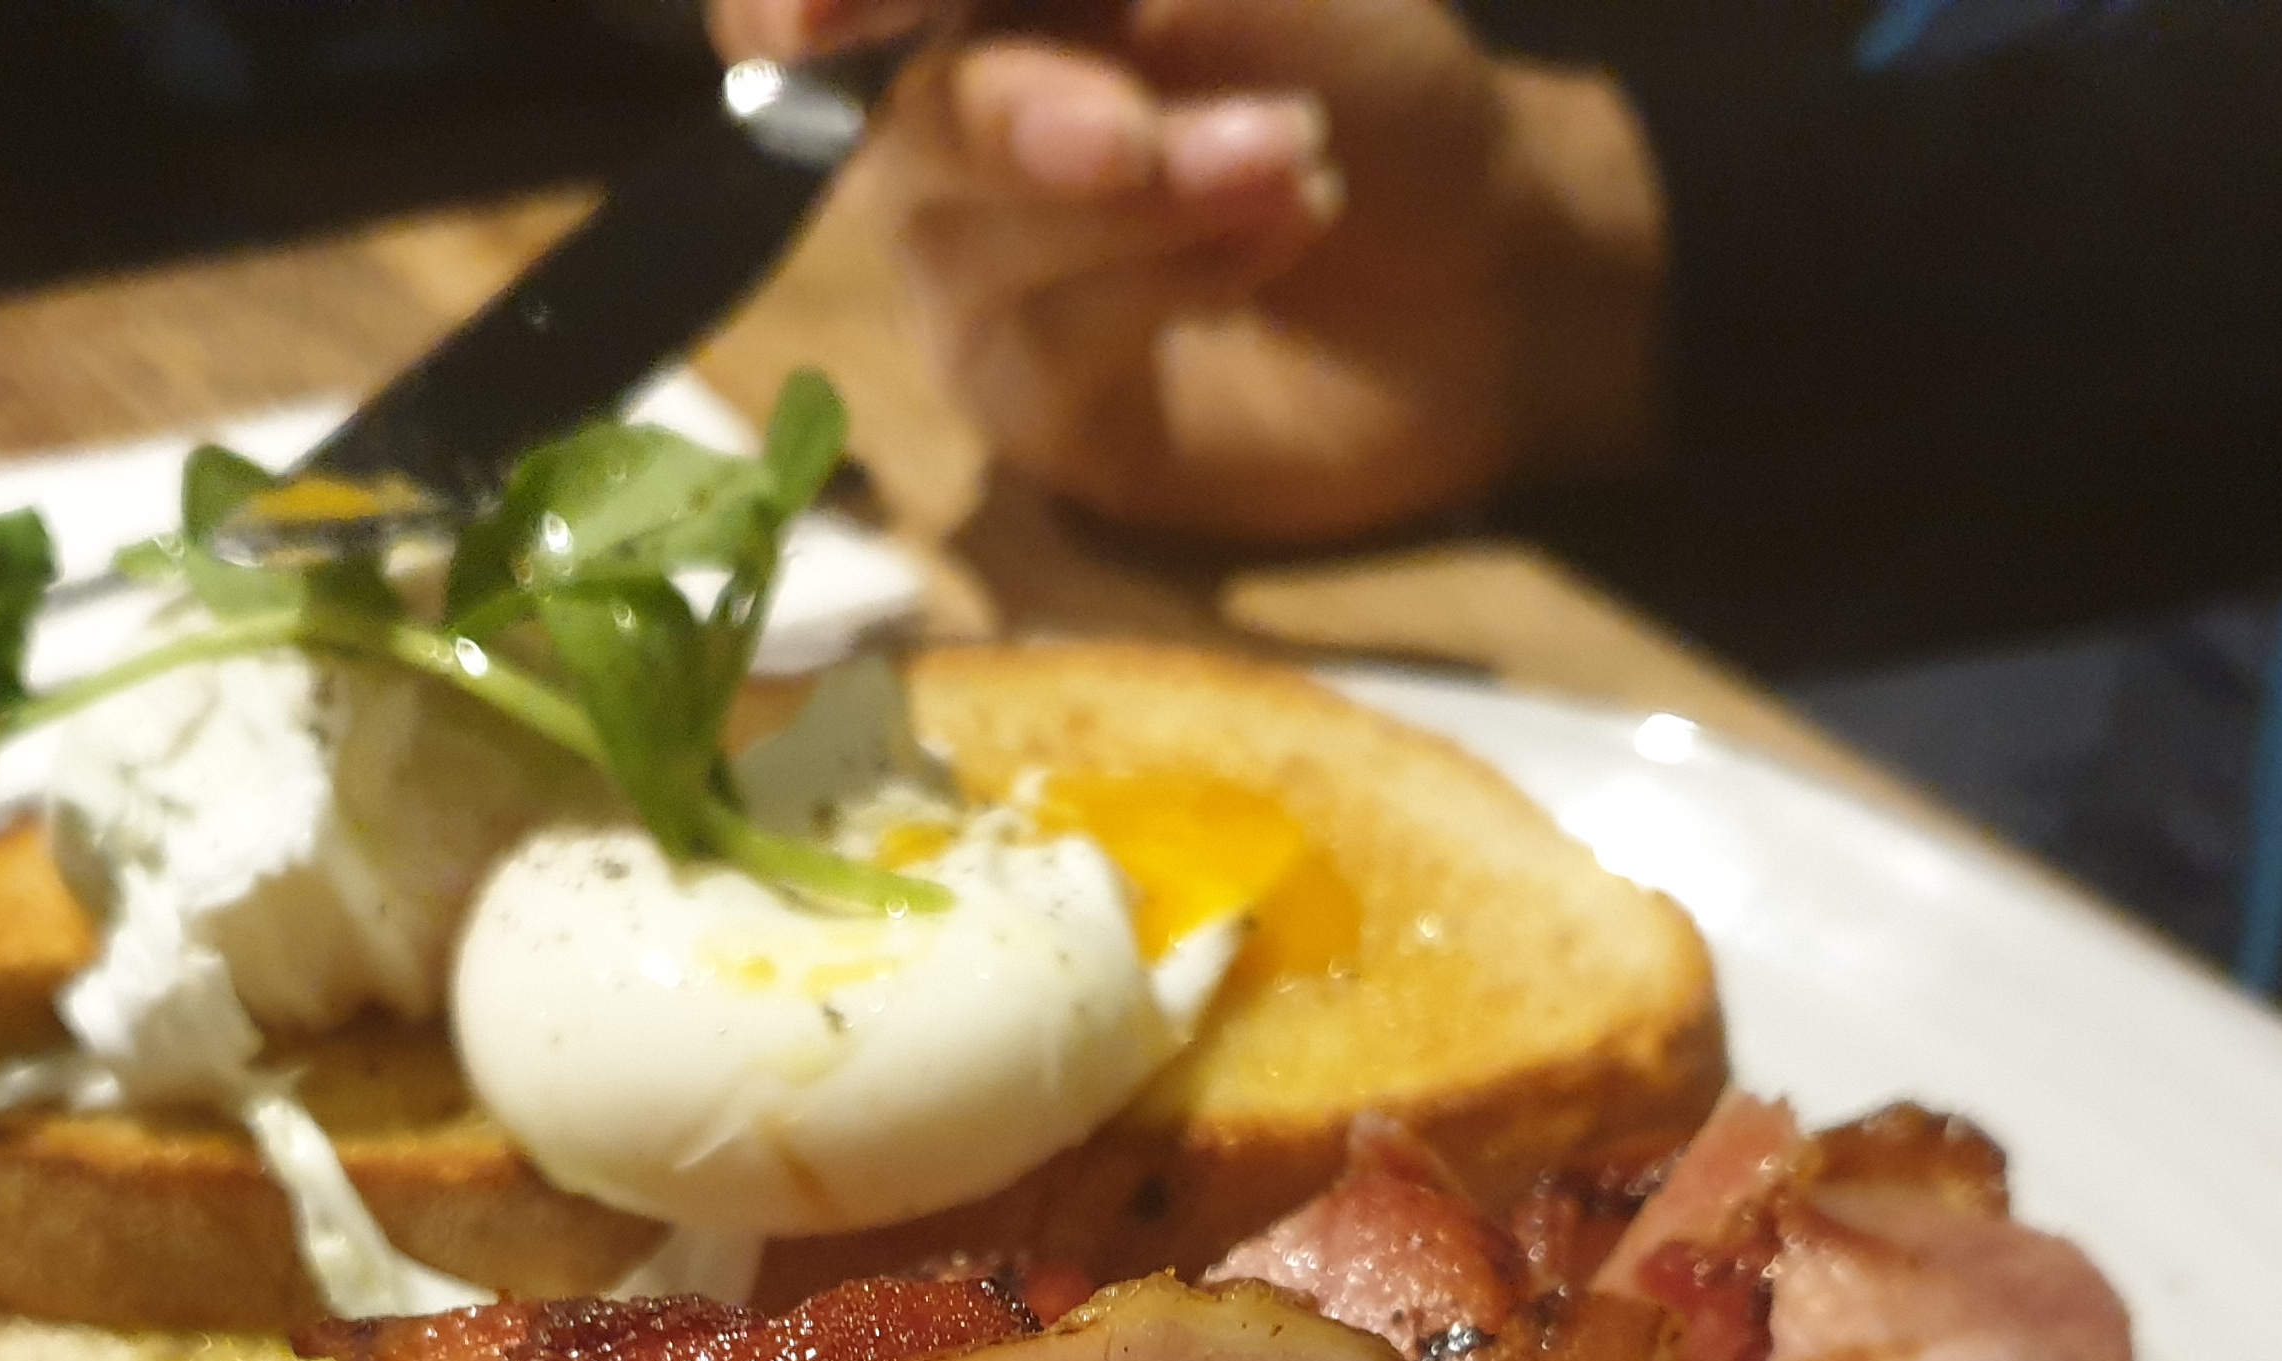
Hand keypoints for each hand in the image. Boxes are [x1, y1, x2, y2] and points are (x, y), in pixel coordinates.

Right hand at [712, 0, 1663, 545]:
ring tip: (1294, 156)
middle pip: (878, 119)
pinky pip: (1038, 341)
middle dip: (1006, 116)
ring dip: (1140, 196)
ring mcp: (967, 270)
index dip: (789, 8)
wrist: (1492, 261)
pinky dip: (1168, 279)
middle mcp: (932, 124)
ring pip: (963, 236)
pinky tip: (1281, 233)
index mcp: (971, 10)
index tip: (811, 25)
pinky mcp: (1029, 399)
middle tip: (1132, 131)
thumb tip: (969, 9)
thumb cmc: (1365, 75)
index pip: (800, 8)